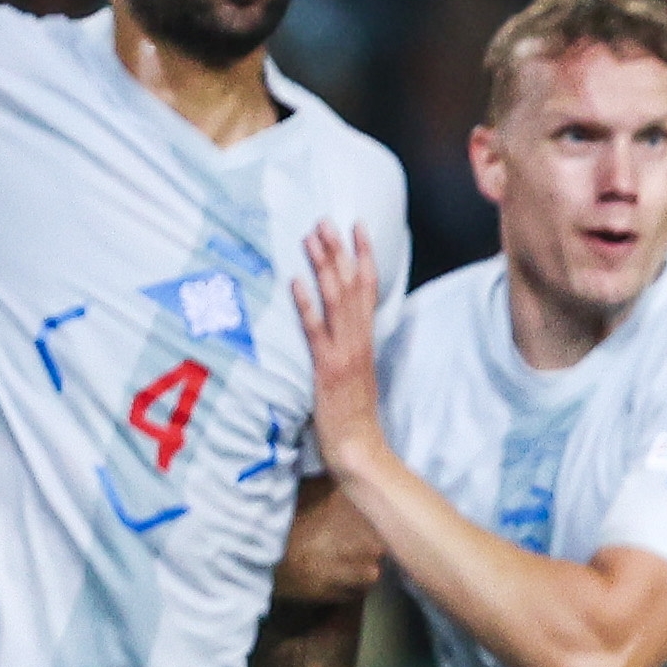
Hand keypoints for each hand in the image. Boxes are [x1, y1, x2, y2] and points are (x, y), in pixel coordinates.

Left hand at [287, 225, 387, 472]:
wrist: (360, 447)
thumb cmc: (354, 414)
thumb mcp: (356, 372)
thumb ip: (350, 345)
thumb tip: (339, 323)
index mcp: (367, 338)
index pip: (370, 288)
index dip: (364, 255)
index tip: (356, 226)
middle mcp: (358, 339)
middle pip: (352, 286)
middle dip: (339, 251)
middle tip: (325, 220)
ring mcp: (344, 352)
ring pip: (337, 300)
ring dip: (324, 266)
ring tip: (312, 238)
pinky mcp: (327, 367)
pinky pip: (316, 330)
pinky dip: (307, 304)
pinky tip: (296, 281)